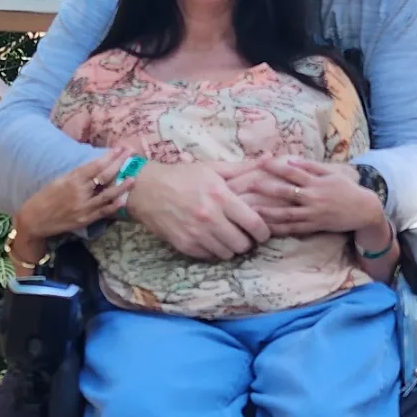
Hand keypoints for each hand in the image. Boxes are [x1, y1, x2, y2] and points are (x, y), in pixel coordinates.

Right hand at [14, 149, 131, 249]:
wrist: (34, 220)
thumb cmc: (45, 197)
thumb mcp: (58, 181)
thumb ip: (77, 175)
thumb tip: (95, 166)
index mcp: (71, 179)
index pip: (95, 165)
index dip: (109, 156)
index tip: (120, 148)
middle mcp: (79, 192)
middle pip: (104, 177)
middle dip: (119, 164)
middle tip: (131, 154)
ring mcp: (83, 207)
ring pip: (106, 195)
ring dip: (121, 186)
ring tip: (133, 178)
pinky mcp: (84, 220)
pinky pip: (102, 212)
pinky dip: (113, 207)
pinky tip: (123, 201)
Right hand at [127, 160, 270, 259]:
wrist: (145, 189)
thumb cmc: (182, 176)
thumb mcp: (212, 168)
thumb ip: (243, 169)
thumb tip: (270, 159)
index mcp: (220, 196)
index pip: (254, 223)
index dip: (263, 232)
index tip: (262, 232)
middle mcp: (210, 217)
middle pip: (243, 244)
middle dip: (247, 241)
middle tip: (244, 235)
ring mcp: (196, 233)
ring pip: (227, 254)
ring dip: (230, 248)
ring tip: (227, 238)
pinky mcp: (184, 245)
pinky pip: (209, 256)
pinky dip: (213, 251)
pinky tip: (211, 240)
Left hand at [219, 156, 383, 236]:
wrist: (364, 210)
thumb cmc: (345, 189)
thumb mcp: (331, 174)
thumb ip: (310, 166)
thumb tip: (290, 160)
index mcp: (316, 182)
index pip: (293, 172)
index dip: (276, 166)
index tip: (260, 161)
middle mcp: (313, 198)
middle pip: (286, 192)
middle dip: (266, 189)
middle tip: (247, 185)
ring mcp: (313, 214)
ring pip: (287, 214)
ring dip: (268, 213)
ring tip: (251, 211)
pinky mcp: (314, 226)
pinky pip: (294, 229)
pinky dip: (280, 229)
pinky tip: (266, 229)